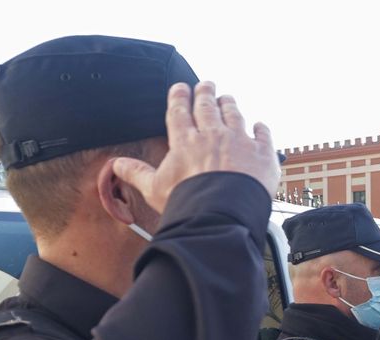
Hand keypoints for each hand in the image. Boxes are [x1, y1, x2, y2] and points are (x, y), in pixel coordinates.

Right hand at [111, 82, 278, 209]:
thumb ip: (137, 174)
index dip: (179, 97)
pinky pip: (263, 135)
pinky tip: (259, 126)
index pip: (180, 111)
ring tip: (227, 98)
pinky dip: (261, 128)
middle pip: (208, 106)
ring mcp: (239, 141)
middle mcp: (213, 135)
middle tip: (205, 84)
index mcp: (185, 141)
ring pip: (234, 114)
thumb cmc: (188, 203)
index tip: (180, 88)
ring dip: (230, 104)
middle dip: (205, 92)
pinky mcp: (262, 154)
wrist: (222, 215)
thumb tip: (117, 165)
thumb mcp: (155, 189)